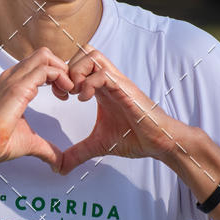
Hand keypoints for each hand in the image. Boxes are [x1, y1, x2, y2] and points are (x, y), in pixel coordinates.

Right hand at [0, 47, 73, 170]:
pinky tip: (64, 94)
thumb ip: (47, 149)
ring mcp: (15, 78)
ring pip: (45, 56)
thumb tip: (59, 164)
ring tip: (68, 91)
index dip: (57, 75)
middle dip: (62, 68)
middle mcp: (14, 76)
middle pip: (44, 54)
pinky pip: (46, 69)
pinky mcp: (18, 87)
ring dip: (63, 71)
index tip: (64, 95)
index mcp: (14, 83)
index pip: (40, 64)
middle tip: (68, 90)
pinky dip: (61, 77)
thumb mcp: (29, 142)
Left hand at [59, 46, 178, 174]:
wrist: (159, 142)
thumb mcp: (97, 145)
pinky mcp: (125, 88)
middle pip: (83, 51)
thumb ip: (77, 153)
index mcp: (100, 88)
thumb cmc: (134, 138)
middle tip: (65, 93)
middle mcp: (108, 80)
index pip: (77, 63)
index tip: (60, 96)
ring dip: (77, 72)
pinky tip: (85, 100)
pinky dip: (89, 84)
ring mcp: (117, 82)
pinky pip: (103, 73)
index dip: (63, 75)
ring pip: (92, 54)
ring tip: (76, 94)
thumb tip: (59, 168)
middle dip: (67, 69)